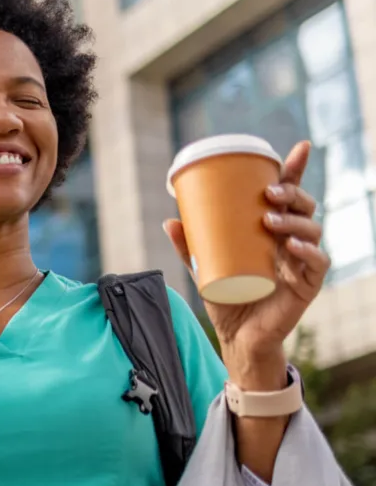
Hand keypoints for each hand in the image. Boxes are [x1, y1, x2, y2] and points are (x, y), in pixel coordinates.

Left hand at [164, 140, 330, 384]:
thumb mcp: (203, 268)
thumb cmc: (225, 298)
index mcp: (273, 232)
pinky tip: (293, 248)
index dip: (296, 171)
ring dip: (294, 220)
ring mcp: (302, 263)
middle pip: (304, 208)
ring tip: (269, 219)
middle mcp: (292, 243)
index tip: (299, 148)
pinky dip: (308, 253)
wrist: (235, 337)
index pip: (289, 196)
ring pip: (311, 231)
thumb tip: (169, 220)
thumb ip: (188, 247)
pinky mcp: (307, 286)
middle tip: (268, 193)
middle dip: (292, 194)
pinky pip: (316, 264)